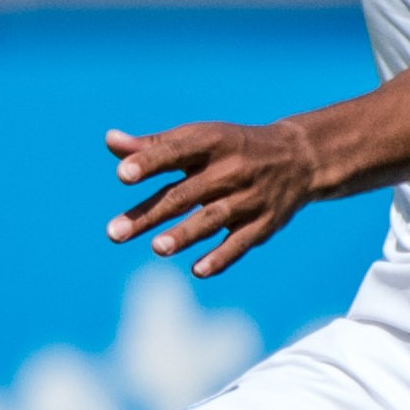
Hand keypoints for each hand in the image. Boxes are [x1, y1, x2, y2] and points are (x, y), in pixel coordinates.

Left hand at [105, 117, 320, 279]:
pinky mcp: (264, 224)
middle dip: (148, 214)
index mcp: (212, 143)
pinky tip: (197, 270)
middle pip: (184, 194)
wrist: (299, 157)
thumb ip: (155, 146)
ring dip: (184, 235)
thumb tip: (110, 141)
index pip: (176, 152)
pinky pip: (241, 243)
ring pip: (212, 219)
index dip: (149, 162)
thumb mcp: (199, 139)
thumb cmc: (231, 147)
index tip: (121, 174)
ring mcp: (249, 198)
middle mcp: (231, 170)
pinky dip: (221, 257)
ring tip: (156, 248)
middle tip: (113, 233)